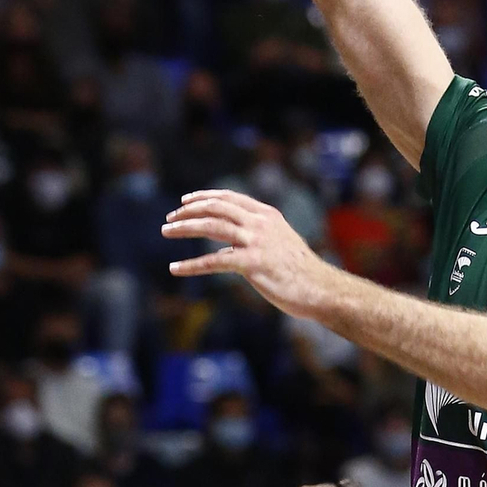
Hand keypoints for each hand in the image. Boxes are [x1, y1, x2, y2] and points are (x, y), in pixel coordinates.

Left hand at [162, 189, 333, 316]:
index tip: (185, 201)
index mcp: (266, 215)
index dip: (204, 197)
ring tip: (165, 231)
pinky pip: (214, 261)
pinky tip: (175, 268)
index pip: (228, 197)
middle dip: (189, 210)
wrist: (320, 289)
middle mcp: (260, 223)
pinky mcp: (253, 263)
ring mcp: (257, 241)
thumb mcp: (278, 245)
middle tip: (169, 218)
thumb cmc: (300, 271)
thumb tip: (226, 248)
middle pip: (216, 207)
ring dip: (184, 227)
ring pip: (212, 226)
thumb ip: (253, 240)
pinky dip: (191, 264)